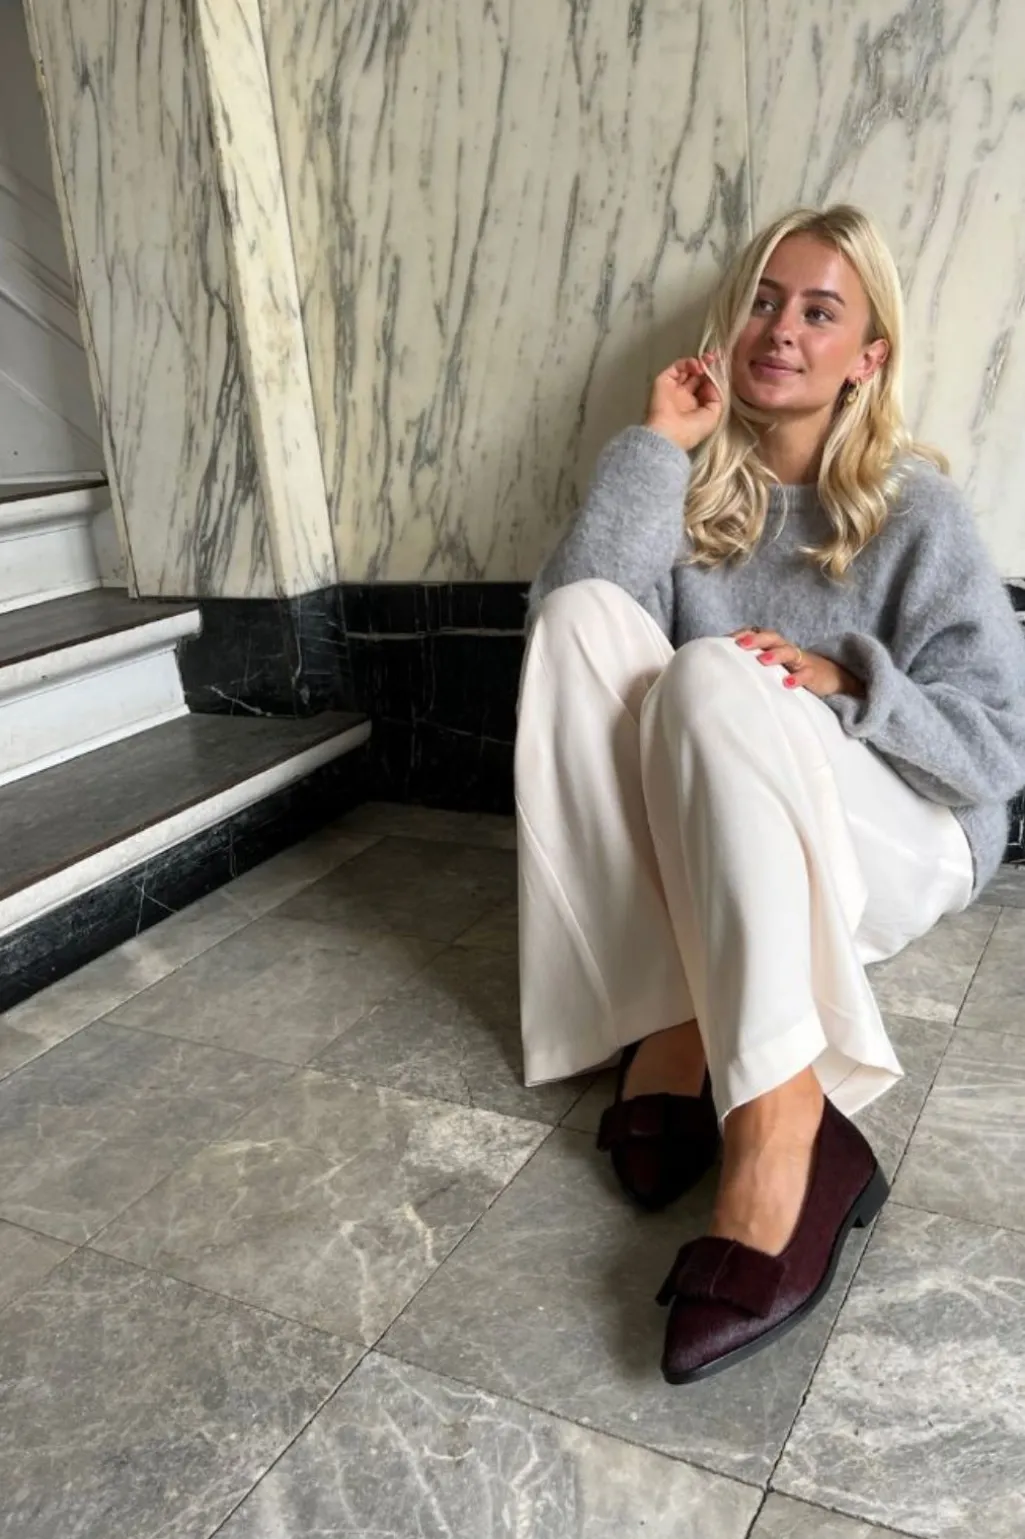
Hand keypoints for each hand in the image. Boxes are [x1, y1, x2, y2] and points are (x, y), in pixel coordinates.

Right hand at [645, 354, 723, 453]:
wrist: (668, 434)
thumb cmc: (691, 431)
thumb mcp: (713, 416)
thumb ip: (717, 398)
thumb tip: (713, 382)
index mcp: (694, 408)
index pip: (705, 387)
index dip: (713, 378)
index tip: (721, 371)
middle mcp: (683, 398)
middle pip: (696, 377)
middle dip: (706, 368)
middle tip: (714, 361)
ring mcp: (672, 389)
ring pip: (686, 370)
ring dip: (698, 364)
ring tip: (705, 364)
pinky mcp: (663, 381)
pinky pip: (676, 367)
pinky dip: (687, 363)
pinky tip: (697, 366)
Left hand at [731, 628, 865, 699]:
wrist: (831, 676)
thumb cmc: (793, 671)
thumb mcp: (774, 666)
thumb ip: (754, 664)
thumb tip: (724, 669)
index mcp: (775, 646)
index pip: (757, 633)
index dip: (743, 634)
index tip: (725, 640)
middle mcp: (786, 649)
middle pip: (771, 637)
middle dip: (756, 639)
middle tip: (740, 645)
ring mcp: (801, 660)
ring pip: (789, 651)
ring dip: (775, 654)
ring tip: (762, 660)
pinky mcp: (813, 674)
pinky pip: (806, 674)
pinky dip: (797, 678)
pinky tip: (787, 684)